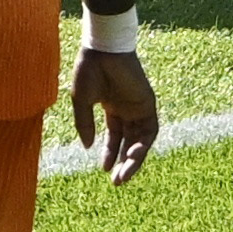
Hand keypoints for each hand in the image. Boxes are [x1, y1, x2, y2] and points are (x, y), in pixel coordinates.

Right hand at [71, 47, 159, 180]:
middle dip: (124, 163)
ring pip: (141, 140)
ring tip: (124, 176)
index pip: (115, 136)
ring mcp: (139, 106)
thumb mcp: (82, 102)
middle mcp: (128, 109)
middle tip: (117, 182)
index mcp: (112, 107)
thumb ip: (84, 124)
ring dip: (134, 160)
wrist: (103, 49)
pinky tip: (131, 157)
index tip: (104, 169)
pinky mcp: (148, 103)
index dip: (110, 153)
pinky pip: (150, 130)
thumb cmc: (90, 70)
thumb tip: (87, 146)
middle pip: (130, 142)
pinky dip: (143, 145)